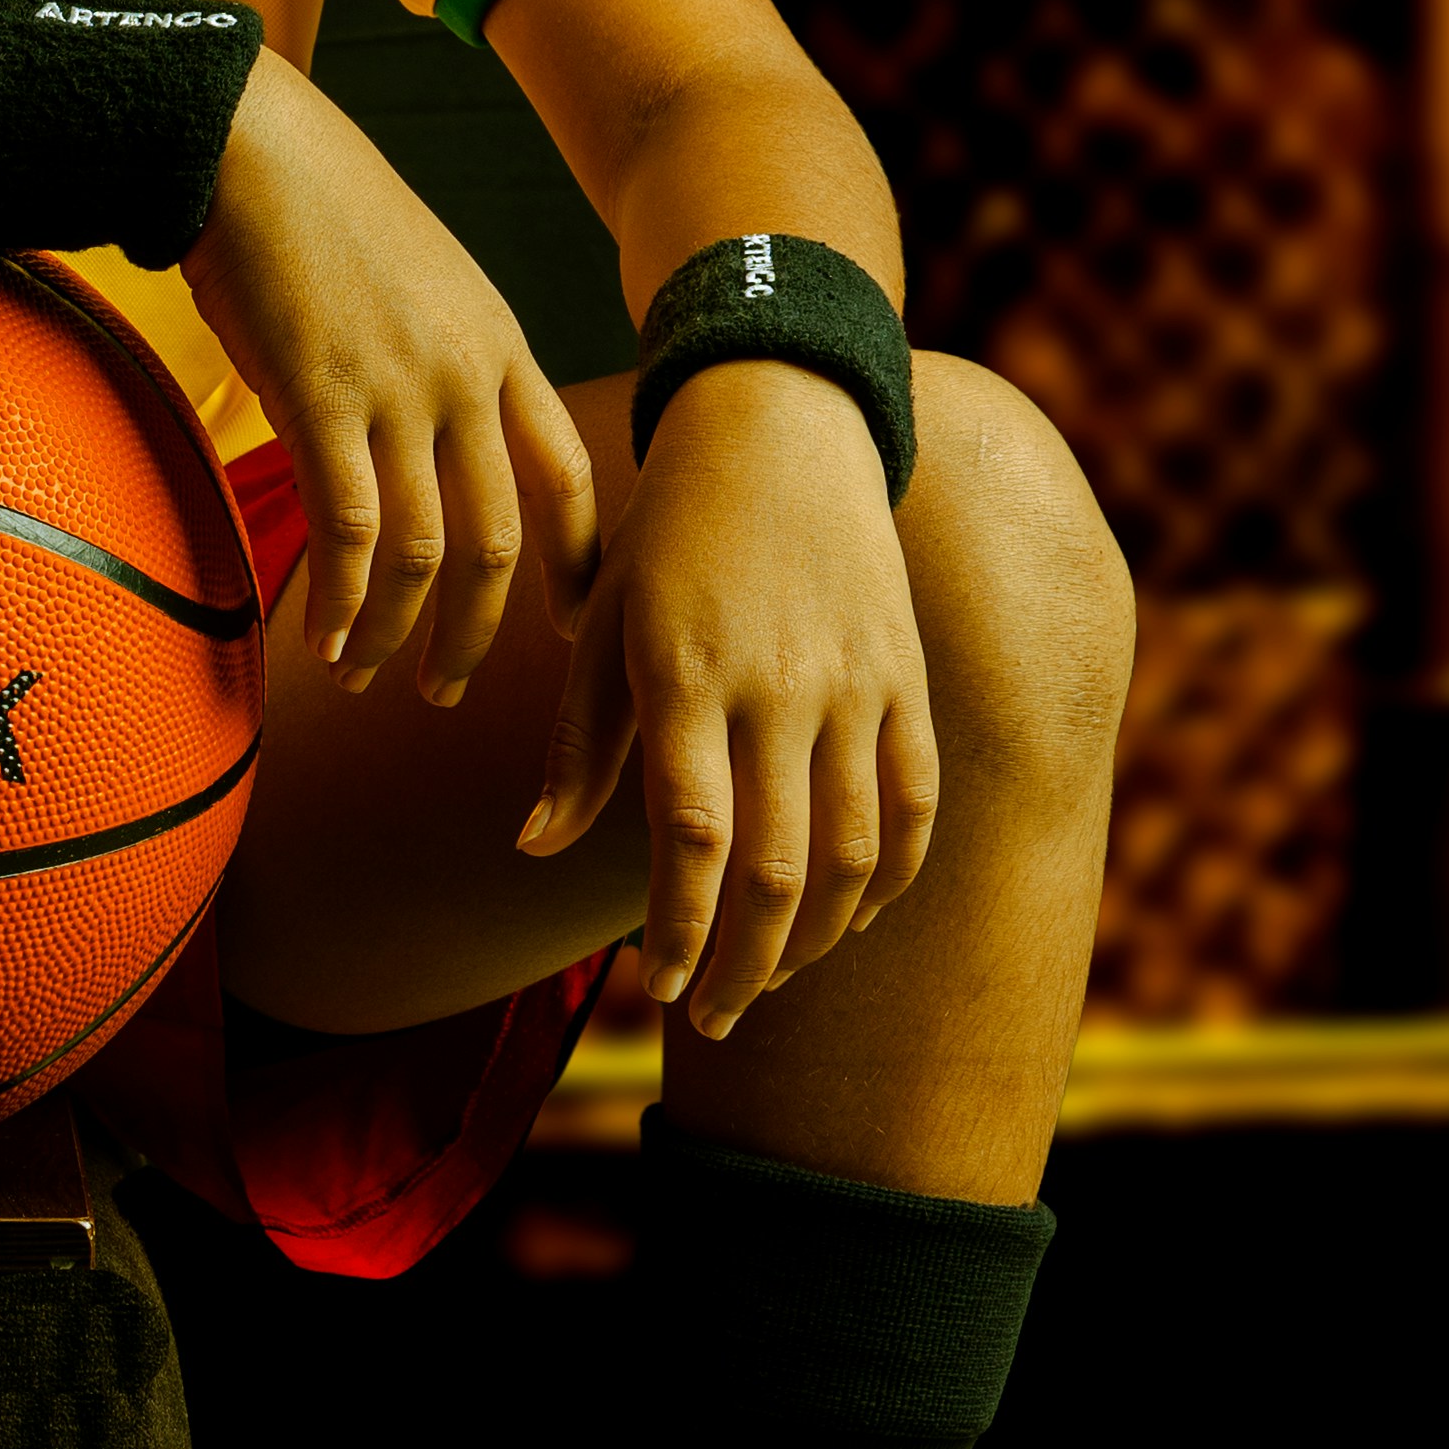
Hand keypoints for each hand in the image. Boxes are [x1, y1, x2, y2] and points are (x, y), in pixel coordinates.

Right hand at [180, 60, 597, 699]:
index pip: (568, 477)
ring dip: (393, 631)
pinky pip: (347, 531)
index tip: (566, 626)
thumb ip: (440, 358)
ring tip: (361, 672)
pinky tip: (315, 634)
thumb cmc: (317, 208)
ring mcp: (397, 390)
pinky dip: (337, 599)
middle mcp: (464, 377)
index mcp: (499, 346)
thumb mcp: (420, 278)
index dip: (576, 564)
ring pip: (422, 551)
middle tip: (443, 688)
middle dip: (476, 633)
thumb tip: (421, 436)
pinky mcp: (321, 399)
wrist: (251, 147)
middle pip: (498, 539)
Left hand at [517, 360, 939, 1025]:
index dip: (683, 930)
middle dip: (744, 963)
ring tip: (771, 976)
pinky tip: (850, 919)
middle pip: (777, 868)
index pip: (692, 840)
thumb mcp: (605, 623)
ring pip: (854, 853)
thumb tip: (533, 846)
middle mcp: (779, 687)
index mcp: (687, 674)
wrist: (781, 429)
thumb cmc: (669, 533)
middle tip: (715, 1018)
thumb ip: (581, 745)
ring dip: (814, 937)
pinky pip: (915, 805)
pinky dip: (889, 878)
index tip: (664, 987)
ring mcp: (856, 685)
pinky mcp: (906, 678)